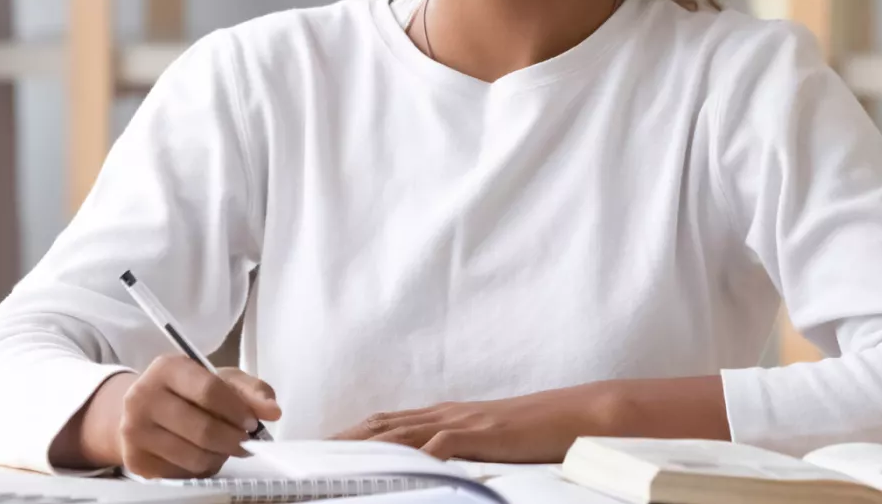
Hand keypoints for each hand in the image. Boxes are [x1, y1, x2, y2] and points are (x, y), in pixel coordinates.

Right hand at [57, 356, 280, 477]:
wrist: (141, 410)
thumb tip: (273, 411)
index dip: (237, 411)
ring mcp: (134, 431)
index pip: (209, 391)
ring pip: (194, 457)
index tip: (253, 423)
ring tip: (223, 448)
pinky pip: (182, 474)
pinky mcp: (135, 461)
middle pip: (203, 429)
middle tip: (246, 443)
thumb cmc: (187, 392)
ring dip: (219, 457)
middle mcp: (143, 397)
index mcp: (167, 368)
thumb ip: (250, 391)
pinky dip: (200, 469)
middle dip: (233, 440)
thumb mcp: (219, 380)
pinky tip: (200, 455)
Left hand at [331, 383, 617, 462]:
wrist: (573, 414)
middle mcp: (445, 414)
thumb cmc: (532, 432)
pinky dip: (416, 456)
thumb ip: (455, 450)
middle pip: (382, 425)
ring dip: (365, 446)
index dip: (351, 434)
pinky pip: (441, 446)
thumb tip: (429, 464)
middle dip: (343, 440)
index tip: (319, 447)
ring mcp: (462, 423)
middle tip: (308, 456)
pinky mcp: (481, 435)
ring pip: (402, 432)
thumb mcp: (485, 441)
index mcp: (444, 416)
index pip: (386, 423)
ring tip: (333, 461)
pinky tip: (397, 468)